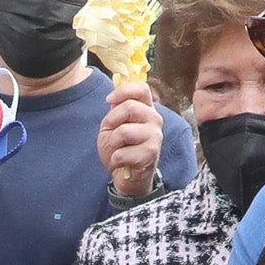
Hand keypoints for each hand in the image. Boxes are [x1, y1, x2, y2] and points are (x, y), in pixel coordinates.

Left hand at [98, 88, 163, 203]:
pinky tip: (123, 162)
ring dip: (113, 143)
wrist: (125, 175)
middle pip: (129, 107)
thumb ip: (116, 108)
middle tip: (113, 134)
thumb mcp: (113, 124)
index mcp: (146, 109)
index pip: (141, 88)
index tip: (108, 100)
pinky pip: (122, 153)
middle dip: (112, 122)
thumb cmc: (120, 147)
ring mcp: (155, 137)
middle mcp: (155, 120)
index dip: (122, 91)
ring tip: (119, 149)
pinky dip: (116, 159)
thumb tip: (114, 92)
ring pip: (124, 131)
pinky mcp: (151, 154)